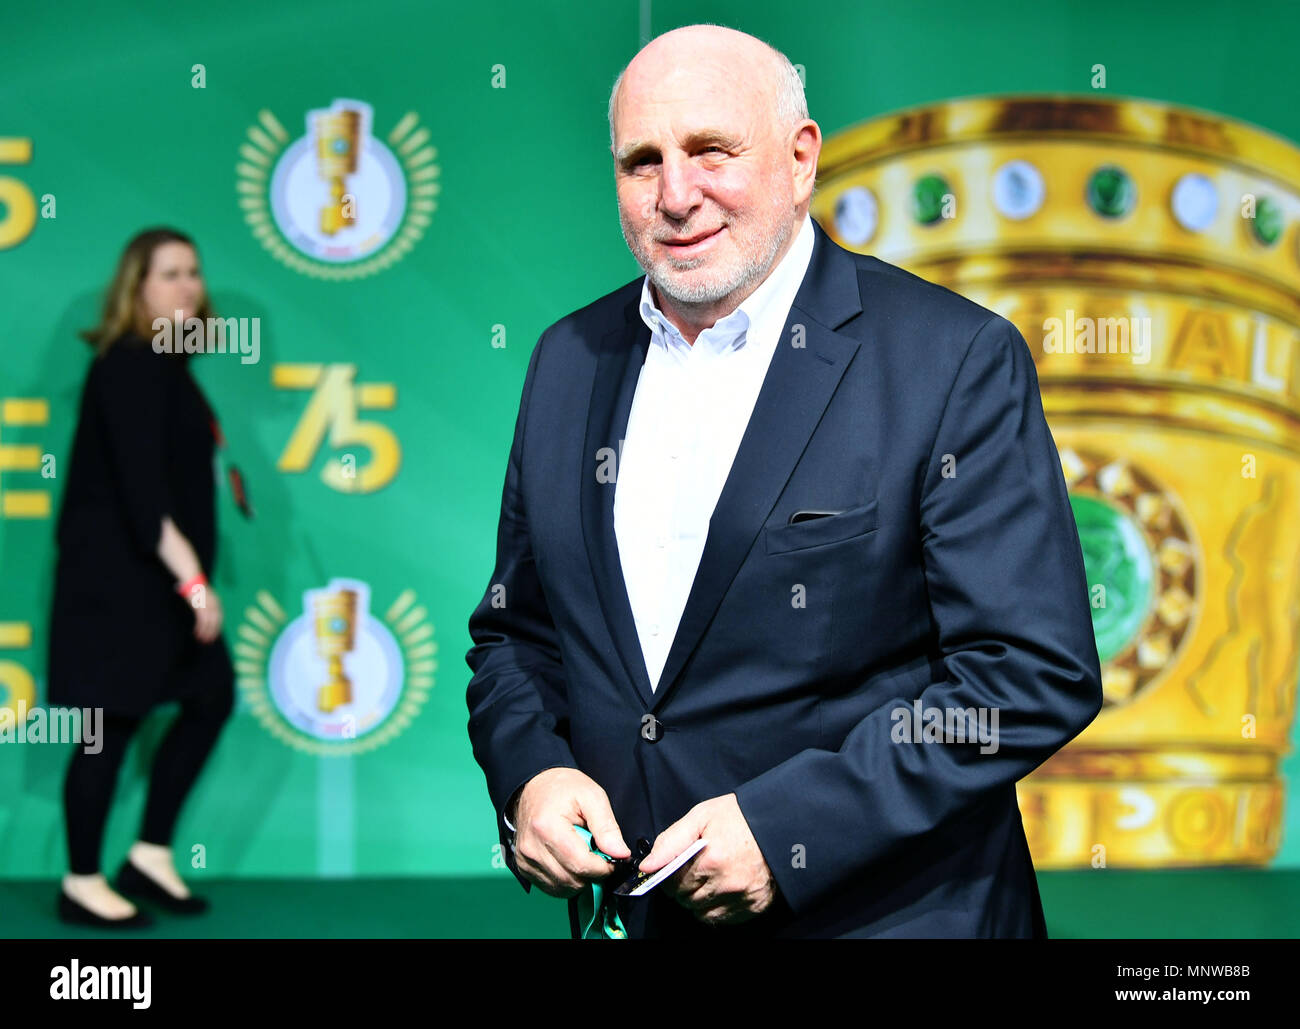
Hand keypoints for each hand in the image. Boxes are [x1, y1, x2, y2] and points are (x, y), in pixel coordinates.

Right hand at [185, 584, 222, 642]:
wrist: (192, 580)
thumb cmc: (197, 590)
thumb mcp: (205, 598)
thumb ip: (207, 606)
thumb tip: (205, 617)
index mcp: (217, 603)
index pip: (220, 619)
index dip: (217, 628)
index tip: (214, 636)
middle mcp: (215, 605)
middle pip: (216, 622)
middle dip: (213, 633)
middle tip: (209, 641)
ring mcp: (208, 605)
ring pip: (209, 623)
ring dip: (205, 633)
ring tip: (202, 640)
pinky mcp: (200, 606)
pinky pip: (201, 620)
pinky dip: (200, 628)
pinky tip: (197, 633)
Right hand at [512, 767, 631, 898]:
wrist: (534, 786)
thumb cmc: (562, 788)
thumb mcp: (592, 796)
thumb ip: (607, 826)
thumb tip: (620, 854)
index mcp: (547, 827)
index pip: (581, 865)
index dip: (604, 867)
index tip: (612, 858)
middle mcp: (531, 847)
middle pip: (572, 880)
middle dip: (592, 873)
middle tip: (598, 853)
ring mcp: (525, 860)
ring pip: (563, 888)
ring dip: (580, 879)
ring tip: (583, 854)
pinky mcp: (523, 867)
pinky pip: (551, 887)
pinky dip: (566, 880)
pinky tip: (570, 860)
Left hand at [640, 793, 776, 926]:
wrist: (781, 823)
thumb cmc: (740, 816)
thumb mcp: (702, 816)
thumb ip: (671, 841)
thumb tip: (647, 866)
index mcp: (711, 859)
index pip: (672, 883)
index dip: (668, 877)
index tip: (672, 869)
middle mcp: (726, 883)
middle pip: (686, 900)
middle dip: (681, 888)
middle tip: (690, 871)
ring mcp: (742, 898)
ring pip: (702, 913)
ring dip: (696, 900)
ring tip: (704, 880)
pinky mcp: (754, 907)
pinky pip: (722, 919)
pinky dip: (715, 909)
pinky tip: (718, 891)